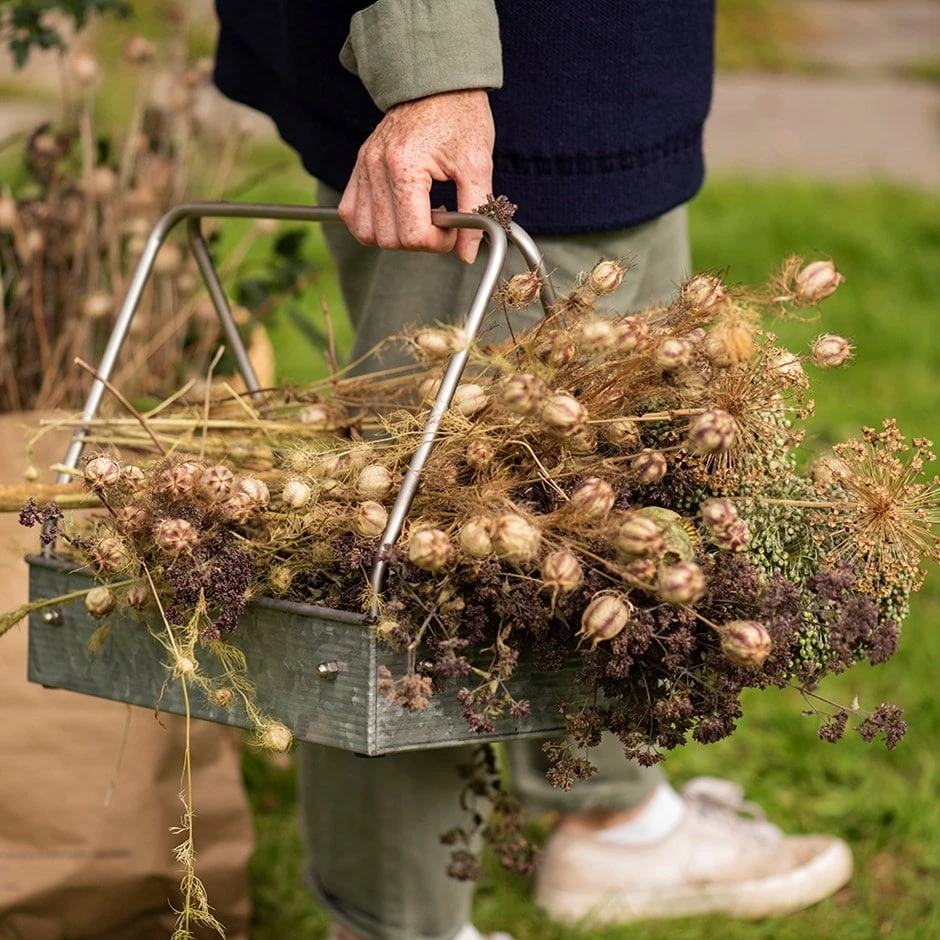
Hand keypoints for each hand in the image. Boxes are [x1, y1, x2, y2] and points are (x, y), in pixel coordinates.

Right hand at [338, 89, 494, 263]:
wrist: (437, 83)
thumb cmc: (459, 117)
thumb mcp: (477, 163)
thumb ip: (475, 210)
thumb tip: (467, 254)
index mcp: (405, 166)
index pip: (413, 235)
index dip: (438, 243)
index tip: (454, 228)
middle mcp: (376, 167)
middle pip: (389, 239)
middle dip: (419, 241)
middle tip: (440, 223)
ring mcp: (363, 167)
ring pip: (365, 232)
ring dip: (394, 236)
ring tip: (419, 217)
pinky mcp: (358, 166)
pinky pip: (350, 213)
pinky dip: (372, 224)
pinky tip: (397, 213)